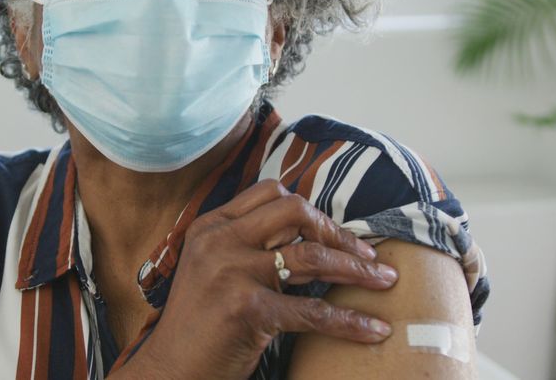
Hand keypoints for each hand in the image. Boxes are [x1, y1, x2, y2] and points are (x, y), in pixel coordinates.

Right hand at [118, 179, 398, 379]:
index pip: (270, 194)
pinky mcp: (246, 308)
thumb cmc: (199, 327)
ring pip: (311, 257)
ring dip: (356, 268)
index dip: (311, 210)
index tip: (336, 233)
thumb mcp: (213, 271)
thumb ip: (247, 248)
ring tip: (384, 280)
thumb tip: (308, 239)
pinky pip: (313, 312)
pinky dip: (350, 322)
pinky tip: (374, 330)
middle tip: (365, 255)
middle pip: (294, 211)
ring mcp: (231, 271)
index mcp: (211, 226)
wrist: (170, 371)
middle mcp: (219, 241)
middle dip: (337, 231)